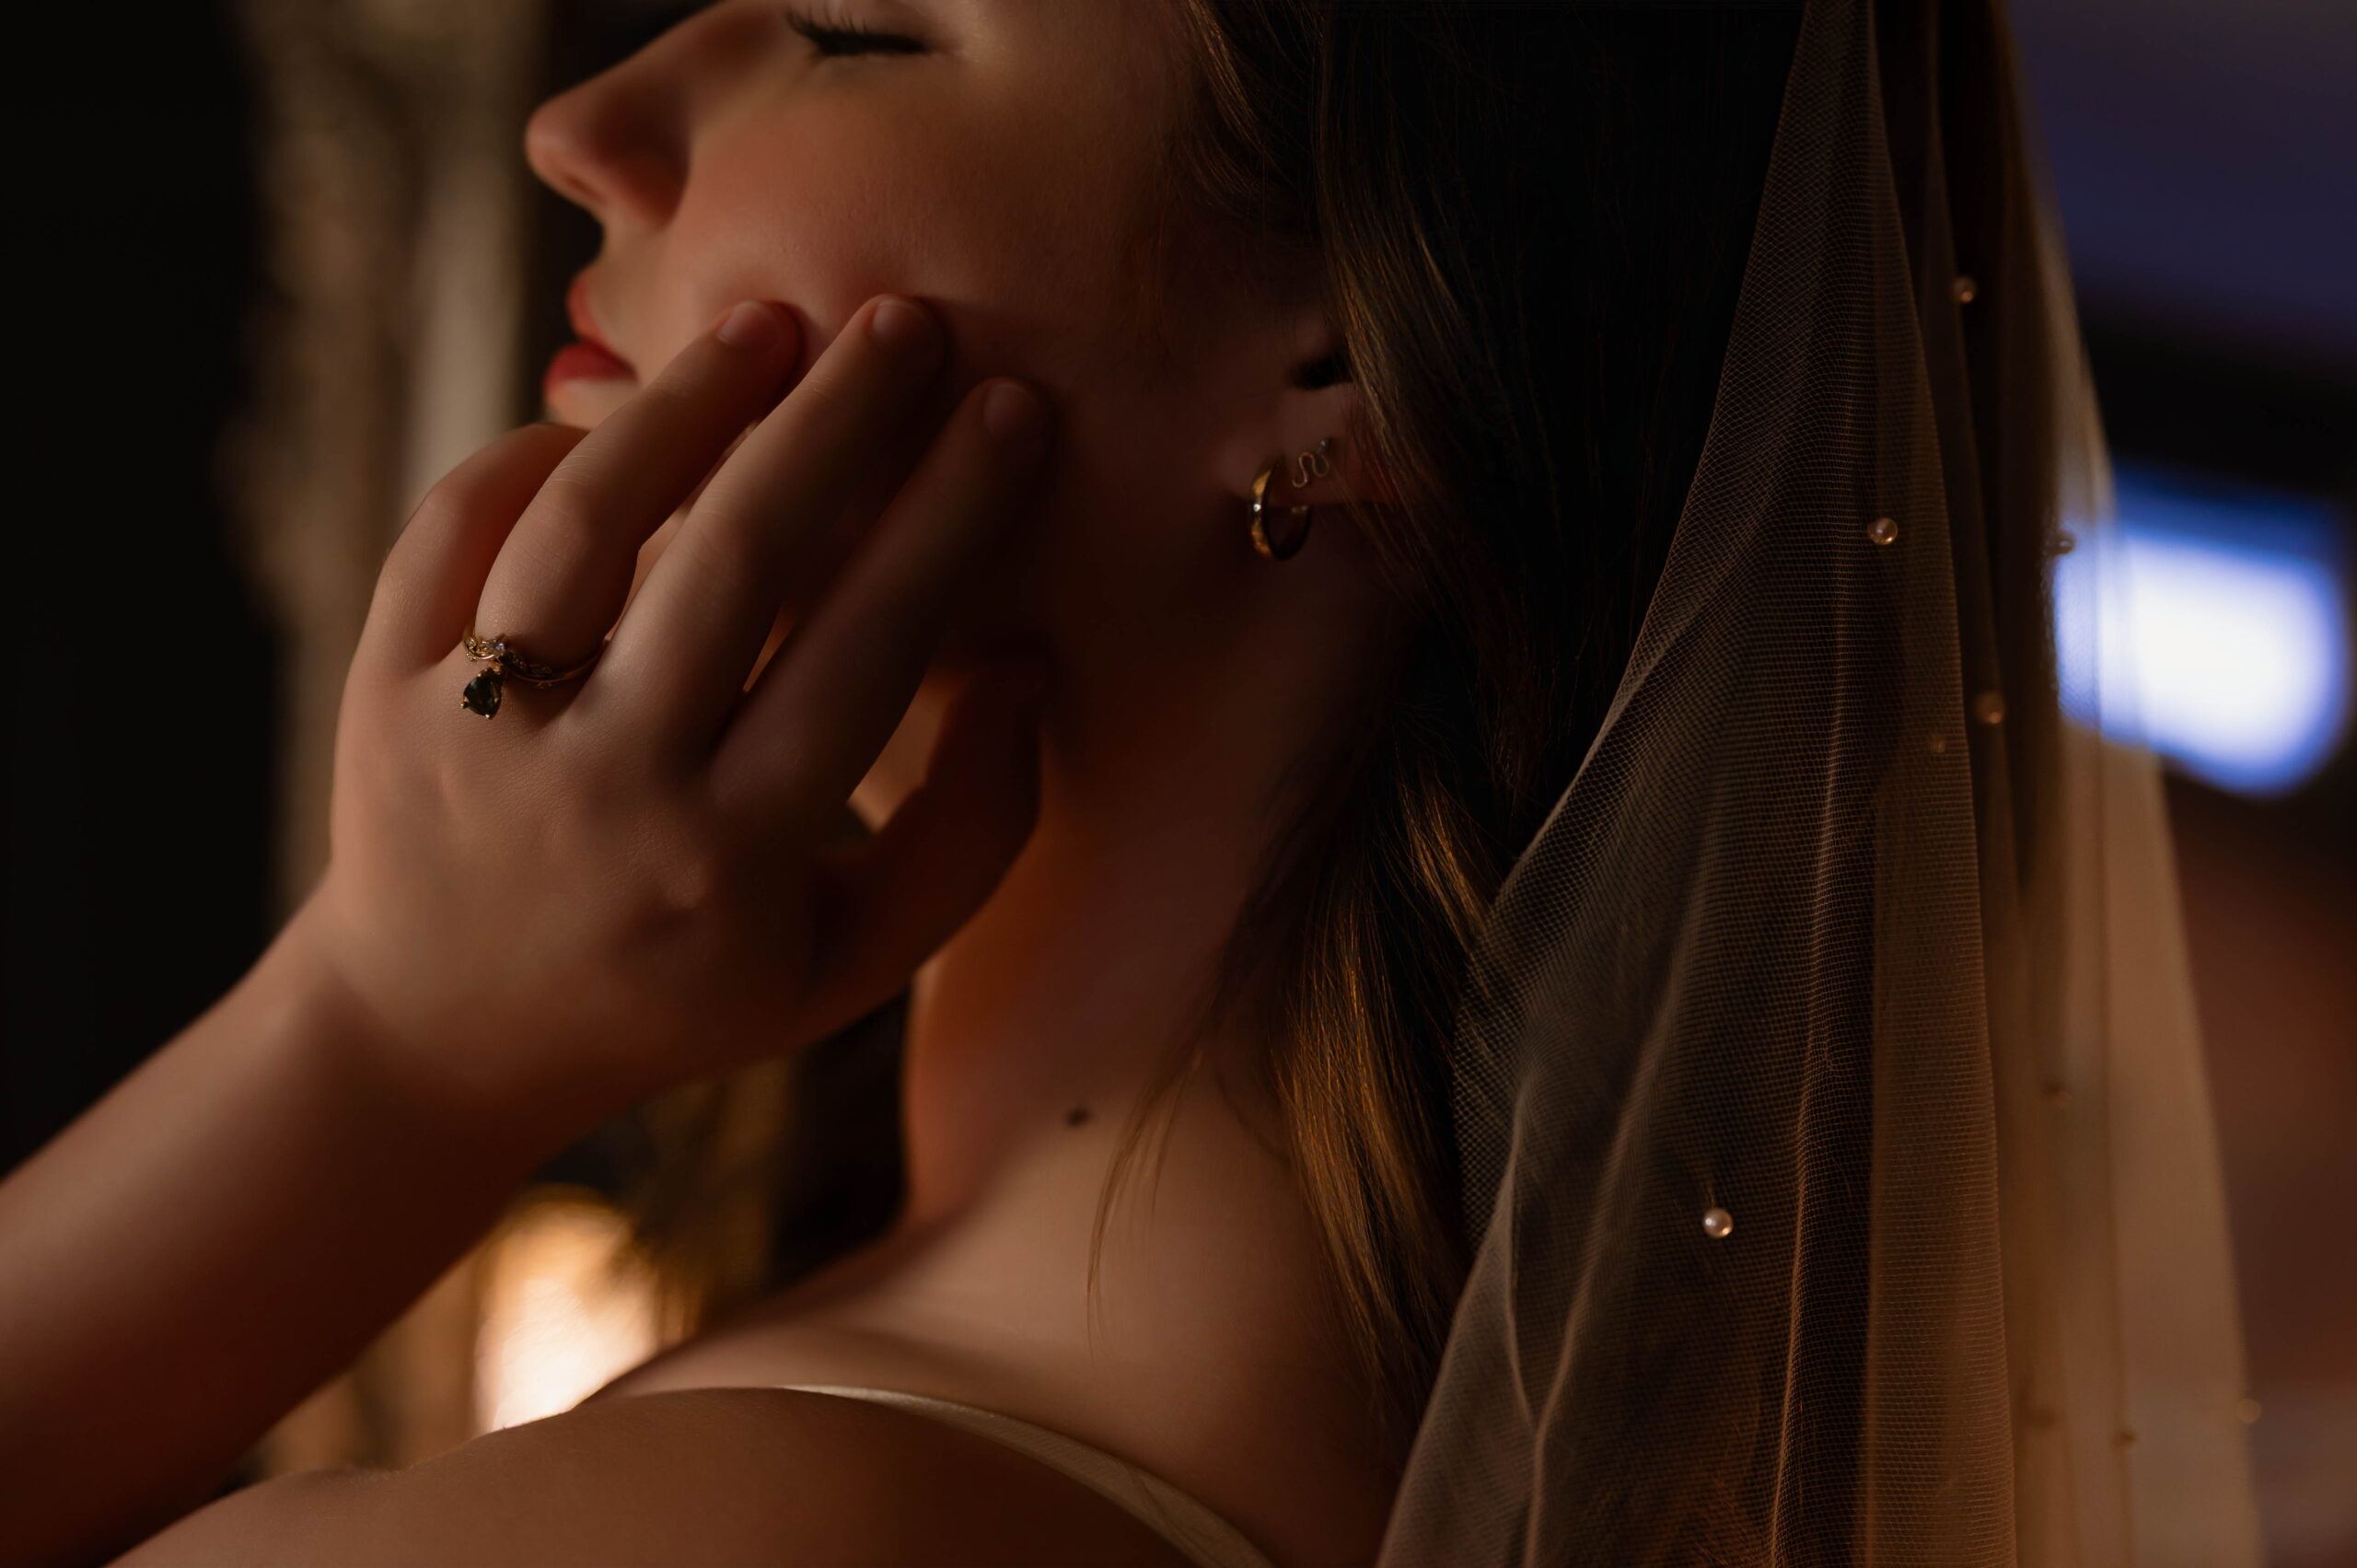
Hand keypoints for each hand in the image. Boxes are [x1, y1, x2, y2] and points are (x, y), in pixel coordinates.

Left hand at [293, 295, 1051, 1144]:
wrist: (436, 1041)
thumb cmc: (679, 992)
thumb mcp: (845, 966)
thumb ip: (964, 839)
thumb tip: (1028, 671)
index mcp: (734, 859)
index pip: (868, 647)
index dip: (951, 515)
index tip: (1012, 409)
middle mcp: (604, 790)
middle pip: (739, 558)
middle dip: (839, 419)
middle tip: (908, 321)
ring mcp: (476, 737)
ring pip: (586, 520)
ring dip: (685, 400)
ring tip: (765, 323)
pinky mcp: (379, 693)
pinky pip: (452, 531)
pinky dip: (528, 456)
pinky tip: (610, 422)